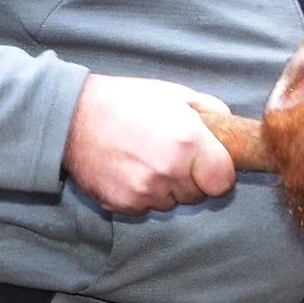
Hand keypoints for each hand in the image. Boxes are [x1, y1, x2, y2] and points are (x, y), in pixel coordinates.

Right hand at [62, 74, 236, 213]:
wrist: (73, 117)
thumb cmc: (128, 101)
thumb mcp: (176, 94)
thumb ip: (211, 110)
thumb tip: (230, 127)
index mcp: (188, 142)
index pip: (223, 181)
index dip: (219, 172)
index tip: (210, 163)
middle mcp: (169, 171)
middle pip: (198, 195)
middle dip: (192, 179)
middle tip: (173, 156)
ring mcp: (145, 191)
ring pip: (172, 203)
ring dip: (167, 188)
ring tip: (148, 160)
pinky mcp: (124, 204)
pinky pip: (146, 208)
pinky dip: (143, 194)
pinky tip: (131, 170)